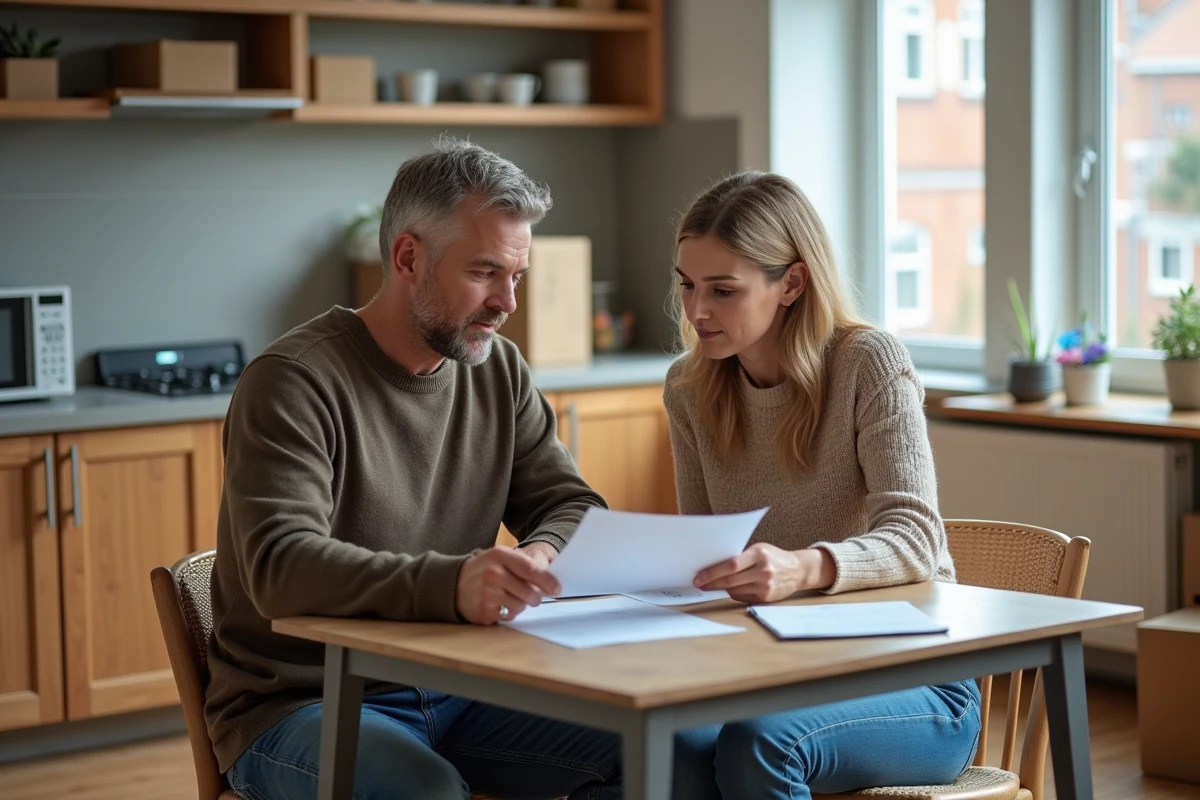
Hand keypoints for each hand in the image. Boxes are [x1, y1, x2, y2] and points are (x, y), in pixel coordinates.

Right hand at [456, 546, 560, 624]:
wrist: (455, 584)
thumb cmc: (484, 569)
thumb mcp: (501, 558)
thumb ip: (524, 565)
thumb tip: (549, 581)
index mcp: (500, 555)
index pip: (531, 569)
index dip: (547, 581)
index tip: (556, 589)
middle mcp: (493, 573)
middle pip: (529, 592)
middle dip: (535, 597)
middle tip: (533, 597)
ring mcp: (487, 593)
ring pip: (521, 606)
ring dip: (521, 605)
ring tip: (509, 597)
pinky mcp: (484, 611)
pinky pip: (509, 616)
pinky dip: (508, 612)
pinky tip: (499, 604)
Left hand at [693, 544, 835, 602]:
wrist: (798, 570)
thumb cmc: (773, 557)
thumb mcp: (759, 549)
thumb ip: (740, 557)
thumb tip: (713, 565)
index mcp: (759, 554)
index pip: (730, 565)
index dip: (712, 572)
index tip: (699, 577)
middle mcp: (763, 570)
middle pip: (730, 580)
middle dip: (711, 583)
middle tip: (699, 583)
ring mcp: (765, 586)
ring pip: (734, 590)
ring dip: (721, 588)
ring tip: (711, 585)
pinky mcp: (766, 598)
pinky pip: (742, 597)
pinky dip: (733, 593)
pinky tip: (730, 588)